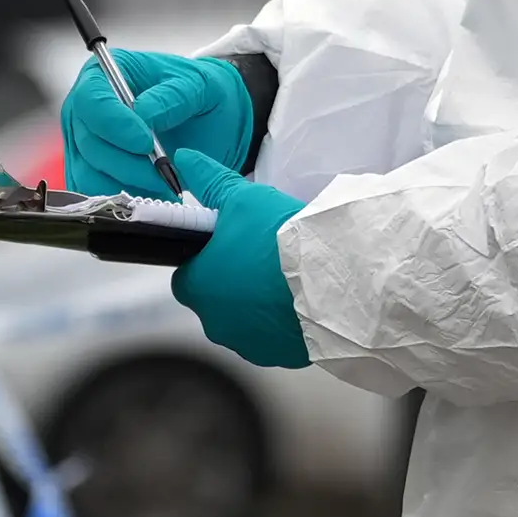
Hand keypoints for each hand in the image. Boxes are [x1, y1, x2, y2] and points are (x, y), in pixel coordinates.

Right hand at [61, 50, 255, 199]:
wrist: (208, 118)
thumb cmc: (198, 92)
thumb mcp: (199, 84)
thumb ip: (171, 96)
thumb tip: (142, 112)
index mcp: (104, 74)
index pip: (91, 100)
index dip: (114, 125)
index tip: (146, 144)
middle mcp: (86, 108)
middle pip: (88, 142)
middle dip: (126, 163)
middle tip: (163, 173)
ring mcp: (85, 141)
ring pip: (89, 173)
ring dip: (127, 184)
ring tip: (163, 183)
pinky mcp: (91, 170)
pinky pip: (95, 192)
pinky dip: (124, 197)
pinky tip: (153, 192)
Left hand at [168, 150, 308, 369]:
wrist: (333, 278)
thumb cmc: (279, 238)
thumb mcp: (244, 199)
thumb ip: (210, 182)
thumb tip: (184, 160)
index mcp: (197, 287)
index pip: (186, 275)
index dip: (206, 259)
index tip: (231, 245)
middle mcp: (215, 323)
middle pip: (215, 300)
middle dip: (233, 283)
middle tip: (262, 256)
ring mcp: (248, 345)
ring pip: (245, 320)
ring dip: (257, 304)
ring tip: (286, 277)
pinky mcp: (279, 356)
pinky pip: (273, 336)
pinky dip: (282, 321)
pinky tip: (301, 299)